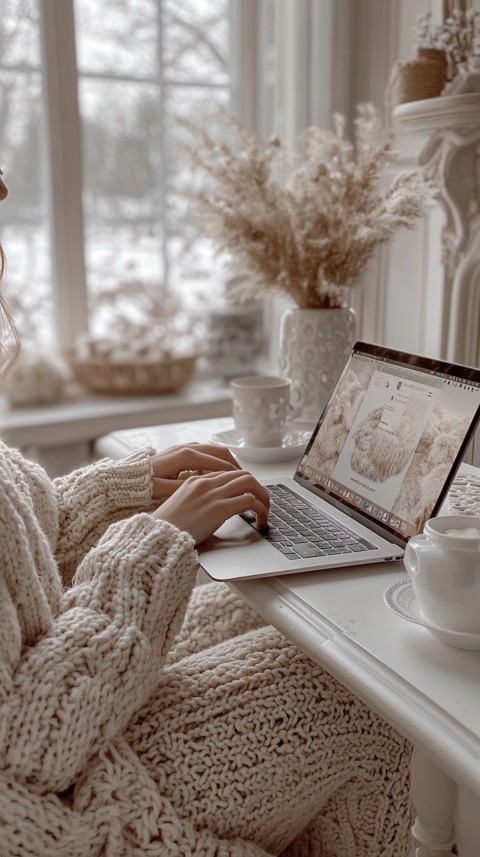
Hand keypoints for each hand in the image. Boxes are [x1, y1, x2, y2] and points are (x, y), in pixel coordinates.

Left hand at [150, 443, 240, 501]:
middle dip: (235, 465)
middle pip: (220, 452)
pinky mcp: (181, 450)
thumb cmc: (145, 486)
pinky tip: (215, 475)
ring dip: (225, 462)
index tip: (245, 484)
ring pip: (213, 450)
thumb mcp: (167, 490)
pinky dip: (214, 461)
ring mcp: (184, 447)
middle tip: (245, 479)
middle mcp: (187, 448)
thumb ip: (190, 488)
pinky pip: (204, 452)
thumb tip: (209, 489)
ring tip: (234, 477)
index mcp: (186, 456)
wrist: (127, 478)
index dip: (234, 474)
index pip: (219, 463)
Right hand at [152, 469, 269, 544]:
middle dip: (257, 487)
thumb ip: (198, 502)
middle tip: (262, 502)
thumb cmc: (166, 529)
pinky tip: (260, 520)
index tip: (249, 495)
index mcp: (194, 480)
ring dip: (262, 496)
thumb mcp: (181, 507)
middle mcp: (205, 483)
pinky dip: (261, 509)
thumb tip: (214, 510)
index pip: (227, 472)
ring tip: (265, 511)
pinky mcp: (219, 508)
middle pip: (242, 473)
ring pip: (250, 482)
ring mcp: (212, 494)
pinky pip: (250, 500)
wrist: (156, 538)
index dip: (243, 483)